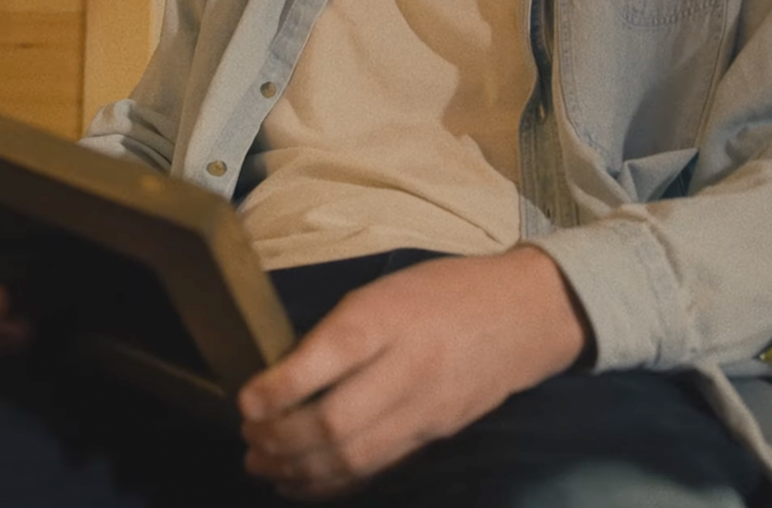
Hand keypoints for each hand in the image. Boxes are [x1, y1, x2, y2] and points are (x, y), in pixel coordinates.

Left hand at [237, 246, 590, 499]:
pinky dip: (333, 482)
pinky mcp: (437, 435)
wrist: (527, 314)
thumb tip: (281, 376)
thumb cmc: (445, 292)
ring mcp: (425, 408)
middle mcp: (407, 367)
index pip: (326, 360)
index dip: (278, 388)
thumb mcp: (385, 290)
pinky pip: (377, 467)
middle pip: (335, 423)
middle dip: (279, 440)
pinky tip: (302, 481)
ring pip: (353, 456)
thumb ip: (338, 331)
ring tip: (263, 464)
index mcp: (388, 317)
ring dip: (298, 469)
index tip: (244, 399)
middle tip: (247, 438)